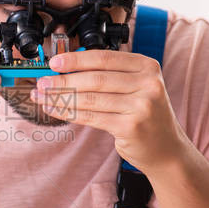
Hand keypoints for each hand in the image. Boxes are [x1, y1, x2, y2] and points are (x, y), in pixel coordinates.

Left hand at [30, 49, 187, 173]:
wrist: (166, 149)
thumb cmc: (145, 115)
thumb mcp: (137, 87)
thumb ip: (110, 75)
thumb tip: (66, 69)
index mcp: (147, 67)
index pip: (105, 58)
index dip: (76, 59)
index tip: (55, 62)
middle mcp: (148, 84)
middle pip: (95, 79)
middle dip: (64, 80)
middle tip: (42, 82)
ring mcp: (141, 106)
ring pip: (91, 99)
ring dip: (62, 97)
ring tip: (43, 96)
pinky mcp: (131, 127)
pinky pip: (92, 117)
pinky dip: (69, 113)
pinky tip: (55, 109)